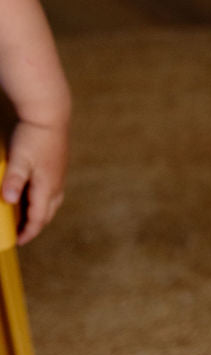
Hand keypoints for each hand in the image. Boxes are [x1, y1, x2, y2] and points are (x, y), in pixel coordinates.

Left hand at [2, 119, 68, 244]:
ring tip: (24, 215)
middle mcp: (56, 184)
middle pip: (47, 213)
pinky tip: (31, 193)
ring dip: (39, 212)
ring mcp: (58, 175)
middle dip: (34, 225)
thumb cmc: (34, 135)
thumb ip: (14, 181)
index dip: (28, 232)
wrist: (49, 113)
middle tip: (20, 232)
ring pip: (50, 202)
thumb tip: (9, 201)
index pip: (39, 218)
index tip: (18, 241)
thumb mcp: (19, 159)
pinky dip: (41, 199)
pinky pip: (51, 191)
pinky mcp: (57, 166)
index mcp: (47, 186)